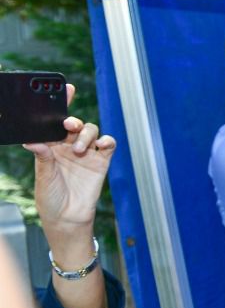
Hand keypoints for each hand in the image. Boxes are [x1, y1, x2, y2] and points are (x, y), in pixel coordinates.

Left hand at [26, 84, 114, 241]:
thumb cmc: (50, 197)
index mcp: (51, 146)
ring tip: (79, 151)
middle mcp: (68, 146)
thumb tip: (35, 141)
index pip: (55, 122)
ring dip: (86, 136)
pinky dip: (106, 142)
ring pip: (91, 131)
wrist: (68, 218)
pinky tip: (101, 147)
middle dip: (74, 122)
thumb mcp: (43, 176)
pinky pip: (108, 144)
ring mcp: (86, 153)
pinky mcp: (101, 162)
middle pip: (75, 124)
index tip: (67, 89)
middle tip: (69, 127)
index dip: (62, 104)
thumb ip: (43, 157)